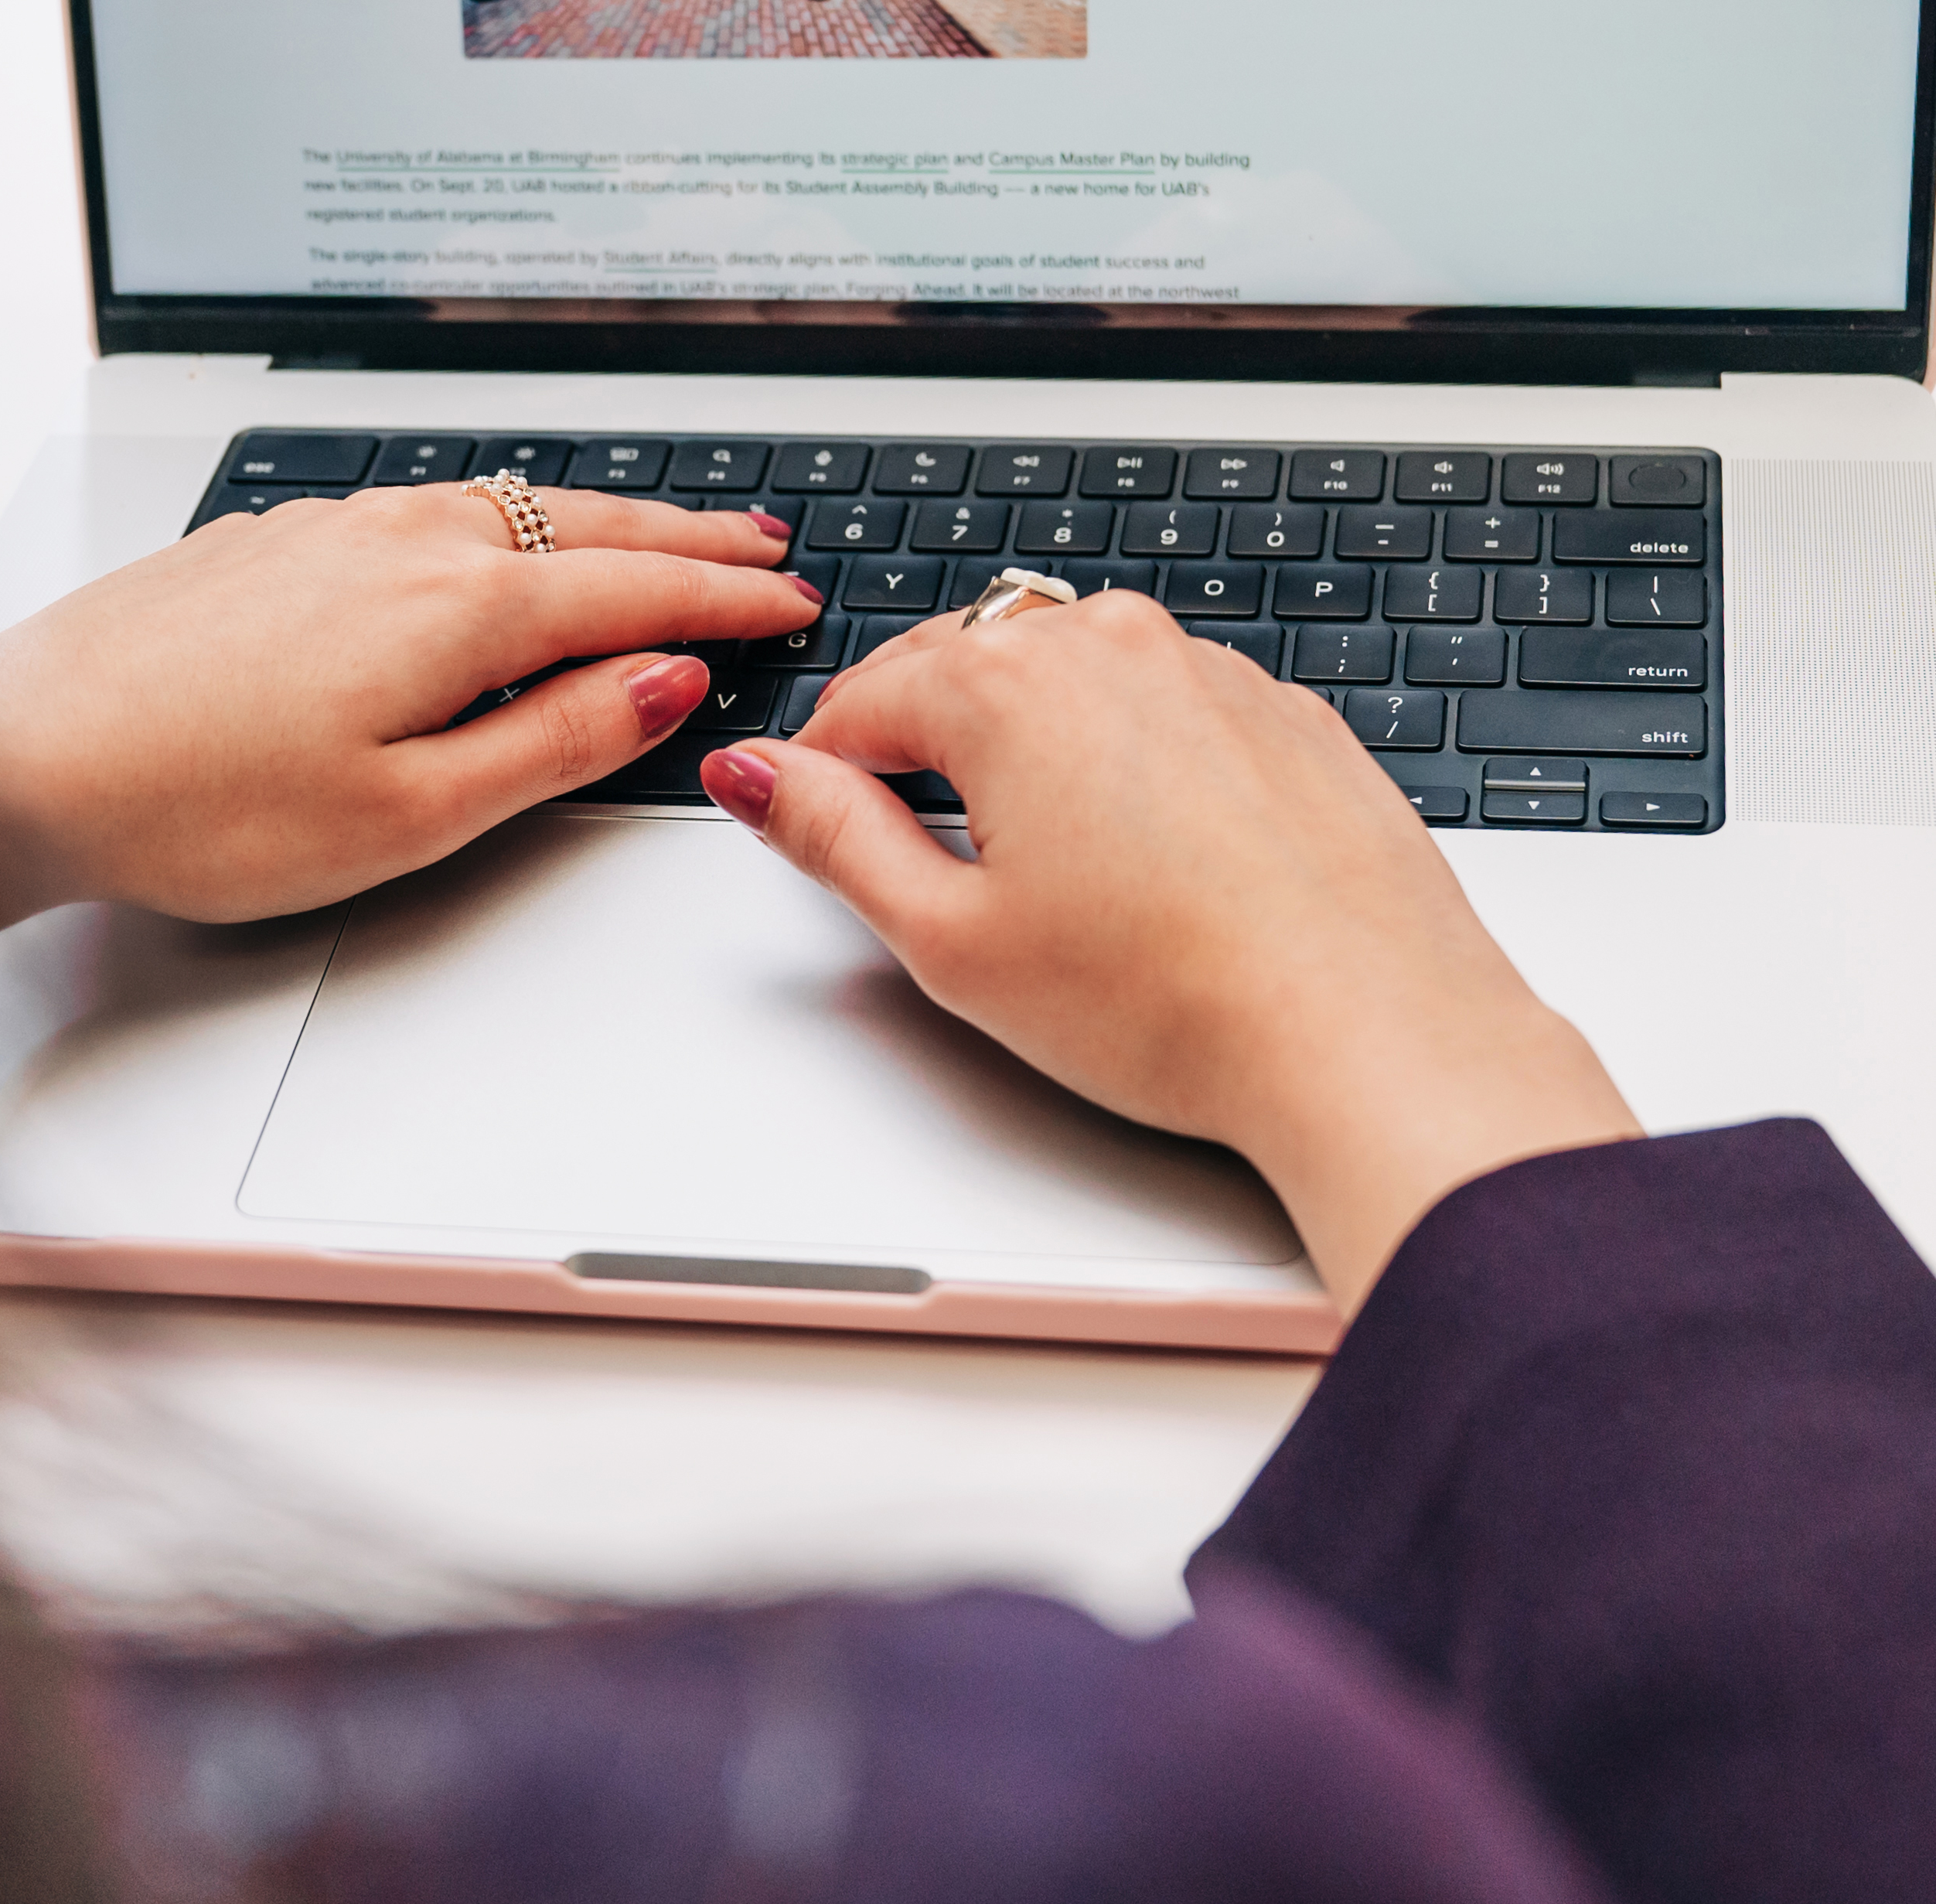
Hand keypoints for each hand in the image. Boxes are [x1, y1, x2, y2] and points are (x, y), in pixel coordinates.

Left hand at [0, 485, 822, 978]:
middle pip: (576, 529)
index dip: (724, 599)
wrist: (19, 759)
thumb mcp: (407, 815)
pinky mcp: (265, 542)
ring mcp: (325, 530)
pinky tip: (489, 540)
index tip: (790, 601)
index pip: (631, 592)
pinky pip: (420, 509)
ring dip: (592, 520)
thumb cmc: (192, 807)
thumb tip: (659, 686)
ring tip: (652, 537)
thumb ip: (548, 743)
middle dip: (683, 538)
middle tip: (762, 544)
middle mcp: (395, 543)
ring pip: (497, 507)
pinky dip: (495, 519)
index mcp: (452, 610)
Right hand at [697, 591, 1638, 1311]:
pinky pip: (1168, 709)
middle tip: (916, 856)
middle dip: (921, 743)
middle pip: (966, 666)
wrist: (1367, 1034)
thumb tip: (757, 777)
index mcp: (1010, 686)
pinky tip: (1142, 862)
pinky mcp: (1288, 718)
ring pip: (1073, 678)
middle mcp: (1114, 647)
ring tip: (1037, 866)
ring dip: (1029, 744)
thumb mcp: (948, 937)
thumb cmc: (1172, 1002)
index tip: (810, 823)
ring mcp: (1214, 673)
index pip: (864, 698)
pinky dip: (1129, 760)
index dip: (820, 769)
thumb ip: (832, 838)